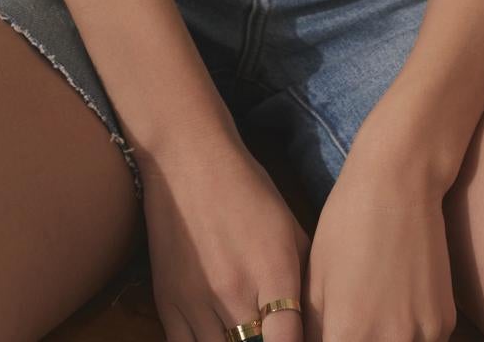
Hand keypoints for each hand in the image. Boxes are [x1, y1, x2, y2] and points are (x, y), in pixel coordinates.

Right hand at [137, 116, 310, 341]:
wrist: (189, 159)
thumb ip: (304, 276)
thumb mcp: (289, 225)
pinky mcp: (168, 302)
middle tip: (267, 332)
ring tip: (243, 334)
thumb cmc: (247, 187)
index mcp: (274, 272)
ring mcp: (198, 301)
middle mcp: (236, 293)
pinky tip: (217, 337)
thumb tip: (315, 318)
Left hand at [301, 140, 457, 341]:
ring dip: (383, 340)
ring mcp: (423, 336)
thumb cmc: (347, 226)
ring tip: (374, 311)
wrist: (399, 185)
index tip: (331, 331)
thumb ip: (313, 330)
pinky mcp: (444, 323)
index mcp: (349, 336)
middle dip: (357, 340)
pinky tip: (396, 306)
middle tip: (351, 319)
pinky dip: (407, 336)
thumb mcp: (315, 282)